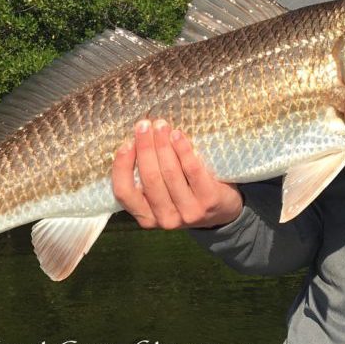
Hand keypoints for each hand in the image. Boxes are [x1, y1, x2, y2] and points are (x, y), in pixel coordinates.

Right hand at [111, 119, 242, 228]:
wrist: (222, 212)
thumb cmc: (185, 196)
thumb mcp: (161, 197)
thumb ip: (148, 178)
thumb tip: (136, 140)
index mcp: (147, 217)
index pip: (124, 193)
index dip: (122, 167)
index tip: (127, 143)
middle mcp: (165, 218)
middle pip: (150, 178)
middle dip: (145, 147)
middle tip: (144, 125)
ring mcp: (188, 211)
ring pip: (170, 173)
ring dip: (163, 145)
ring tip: (161, 126)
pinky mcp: (209, 200)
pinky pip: (192, 170)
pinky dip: (183, 150)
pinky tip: (178, 135)